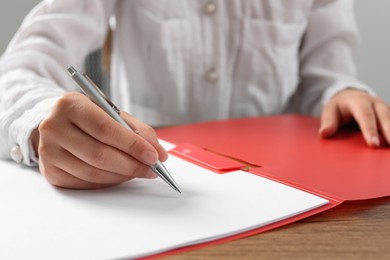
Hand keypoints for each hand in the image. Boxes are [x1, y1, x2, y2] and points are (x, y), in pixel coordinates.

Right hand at [32, 92, 167, 188]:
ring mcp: (48, 151)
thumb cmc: (90, 118)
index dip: (132, 145)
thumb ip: (138, 130)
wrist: (59, 124)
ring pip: (94, 173)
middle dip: (132, 165)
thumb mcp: (112, 113)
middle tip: (152, 169)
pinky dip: (109, 182)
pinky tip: (121, 175)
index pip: (105, 129)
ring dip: (123, 176)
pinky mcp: (51, 172)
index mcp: (70, 104)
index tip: (154, 156)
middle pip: (99, 154)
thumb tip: (159, 154)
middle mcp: (54, 127)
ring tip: (139, 171)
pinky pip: (86, 183)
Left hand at [319, 88, 389, 146]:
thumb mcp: (330, 111)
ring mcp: (385, 107)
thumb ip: (328, 122)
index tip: (374, 144)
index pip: (365, 116)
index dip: (370, 130)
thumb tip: (324, 133)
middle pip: (384, 117)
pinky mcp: (389, 113)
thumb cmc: (339, 107)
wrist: (350, 95)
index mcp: (358, 101)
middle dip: (389, 132)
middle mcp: (375, 103)